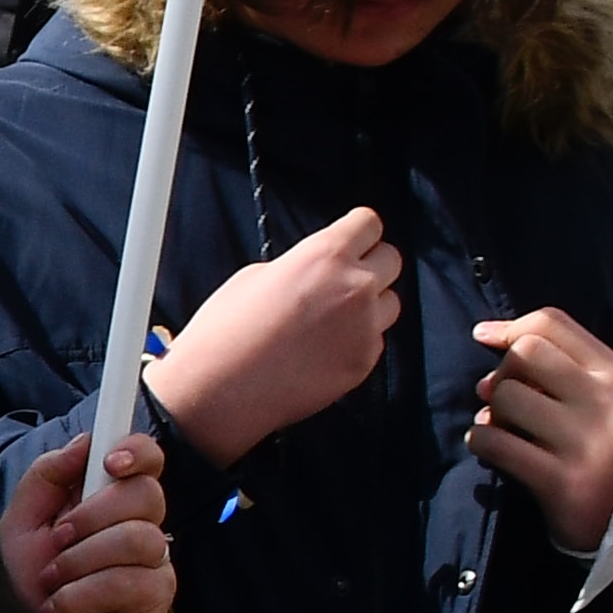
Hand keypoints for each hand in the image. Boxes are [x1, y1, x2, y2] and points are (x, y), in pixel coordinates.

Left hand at [0, 431, 176, 612]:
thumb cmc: (33, 577)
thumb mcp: (22, 522)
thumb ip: (47, 476)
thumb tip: (83, 442)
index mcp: (111, 497)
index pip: (147, 459)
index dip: (138, 452)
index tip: (109, 463)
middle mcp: (140, 523)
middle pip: (146, 495)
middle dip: (91, 516)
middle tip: (59, 539)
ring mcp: (153, 560)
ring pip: (138, 539)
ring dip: (82, 560)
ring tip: (54, 580)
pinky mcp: (156, 598)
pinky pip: (131, 582)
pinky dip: (85, 595)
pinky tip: (64, 608)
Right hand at [144, 205, 402, 462]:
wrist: (221, 389)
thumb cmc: (226, 330)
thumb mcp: (256, 276)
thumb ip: (301, 266)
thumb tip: (318, 274)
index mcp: (325, 255)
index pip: (369, 224)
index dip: (358, 230)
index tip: (352, 238)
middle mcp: (355, 286)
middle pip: (391, 259)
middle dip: (370, 264)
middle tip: (343, 279)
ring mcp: (365, 327)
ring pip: (390, 302)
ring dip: (370, 304)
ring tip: (334, 319)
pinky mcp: (364, 362)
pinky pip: (374, 340)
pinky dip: (357, 340)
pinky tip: (323, 350)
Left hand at [467, 307, 612, 556]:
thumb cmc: (596, 445)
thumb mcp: (595, 396)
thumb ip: (551, 362)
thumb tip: (485, 334)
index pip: (551, 323)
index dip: (509, 327)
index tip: (486, 337)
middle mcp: (604, 401)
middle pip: (524, 352)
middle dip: (501, 372)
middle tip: (502, 397)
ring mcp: (584, 441)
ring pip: (505, 396)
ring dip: (490, 412)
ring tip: (503, 428)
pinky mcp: (560, 479)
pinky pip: (494, 442)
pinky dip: (481, 441)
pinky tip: (494, 450)